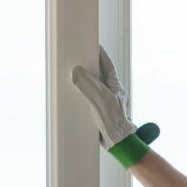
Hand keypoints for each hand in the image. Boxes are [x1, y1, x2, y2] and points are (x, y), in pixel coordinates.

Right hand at [71, 45, 158, 167]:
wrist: (117, 142)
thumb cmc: (116, 121)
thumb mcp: (102, 100)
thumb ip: (89, 85)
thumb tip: (76, 72)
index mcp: (114, 84)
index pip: (106, 63)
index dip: (98, 53)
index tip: (90, 44)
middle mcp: (108, 89)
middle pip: (96, 72)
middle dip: (86, 65)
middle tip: (75, 57)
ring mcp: (101, 99)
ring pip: (89, 85)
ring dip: (80, 80)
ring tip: (69, 74)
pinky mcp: (94, 108)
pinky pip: (84, 97)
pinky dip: (77, 93)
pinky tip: (70, 93)